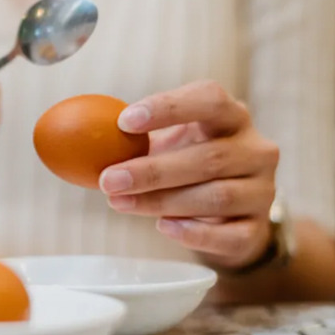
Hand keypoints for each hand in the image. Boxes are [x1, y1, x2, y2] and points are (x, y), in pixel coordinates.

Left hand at [99, 80, 279, 270]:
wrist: (227, 216)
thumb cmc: (187, 167)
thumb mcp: (167, 144)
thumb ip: (132, 139)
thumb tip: (72, 139)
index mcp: (232, 117)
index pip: (210, 99)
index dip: (168, 108)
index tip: (124, 122)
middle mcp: (256, 149)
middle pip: (208, 157)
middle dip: (152, 170)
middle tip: (109, 179)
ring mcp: (262, 190)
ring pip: (216, 196)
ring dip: (162, 201)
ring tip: (120, 203)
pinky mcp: (256, 229)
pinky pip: (228, 234)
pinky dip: (193, 232)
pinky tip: (162, 226)